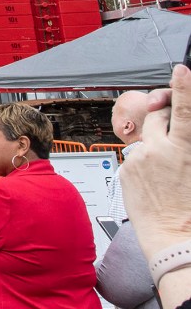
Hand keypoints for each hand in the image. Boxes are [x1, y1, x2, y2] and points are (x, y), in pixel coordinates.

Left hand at [122, 63, 190, 263]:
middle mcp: (157, 150)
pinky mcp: (125, 171)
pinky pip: (135, 158)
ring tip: (166, 172)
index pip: (184, 110)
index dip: (183, 87)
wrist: (172, 238)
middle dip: (164, 114)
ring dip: (154, 146)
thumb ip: (186, 145)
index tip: (182, 70)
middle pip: (157, 116)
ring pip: (145, 139)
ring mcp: (138, 160)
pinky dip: (143, 163)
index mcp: (184, 149)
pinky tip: (154, 182)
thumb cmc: (189, 208)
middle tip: (173, 127)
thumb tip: (181, 131)